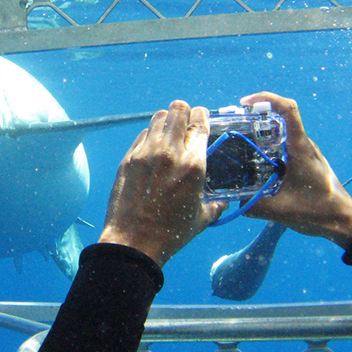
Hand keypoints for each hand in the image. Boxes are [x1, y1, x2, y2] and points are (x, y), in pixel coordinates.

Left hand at [98, 100, 226, 265]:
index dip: (202, 116)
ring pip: (158, 117)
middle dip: (184, 112)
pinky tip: (153, 148)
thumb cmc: (171, 234)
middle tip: (185, 122)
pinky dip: (151, 136)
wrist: (134, 241)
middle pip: (178, 110)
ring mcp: (147, 153)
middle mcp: (170, 152)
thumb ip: (214, 206)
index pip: (200, 123)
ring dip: (167, 121)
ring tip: (169, 132)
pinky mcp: (129, 158)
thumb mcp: (200, 219)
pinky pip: (143, 134)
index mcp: (194, 165)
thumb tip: (222, 203)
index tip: (201, 117)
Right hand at [239, 92, 351, 248]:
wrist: (345, 222)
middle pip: (281, 117)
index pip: (287, 109)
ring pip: (282, 132)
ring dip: (262, 131)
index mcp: (300, 148)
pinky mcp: (306, 162)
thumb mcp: (280, 210)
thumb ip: (253, 206)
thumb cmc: (319, 212)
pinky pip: (285, 146)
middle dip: (256, 115)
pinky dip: (269, 146)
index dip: (266, 98)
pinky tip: (256, 161)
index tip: (245, 104)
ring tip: (240, 141)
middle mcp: (304, 145)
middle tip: (235, 124)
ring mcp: (306, 153)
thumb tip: (234, 201)